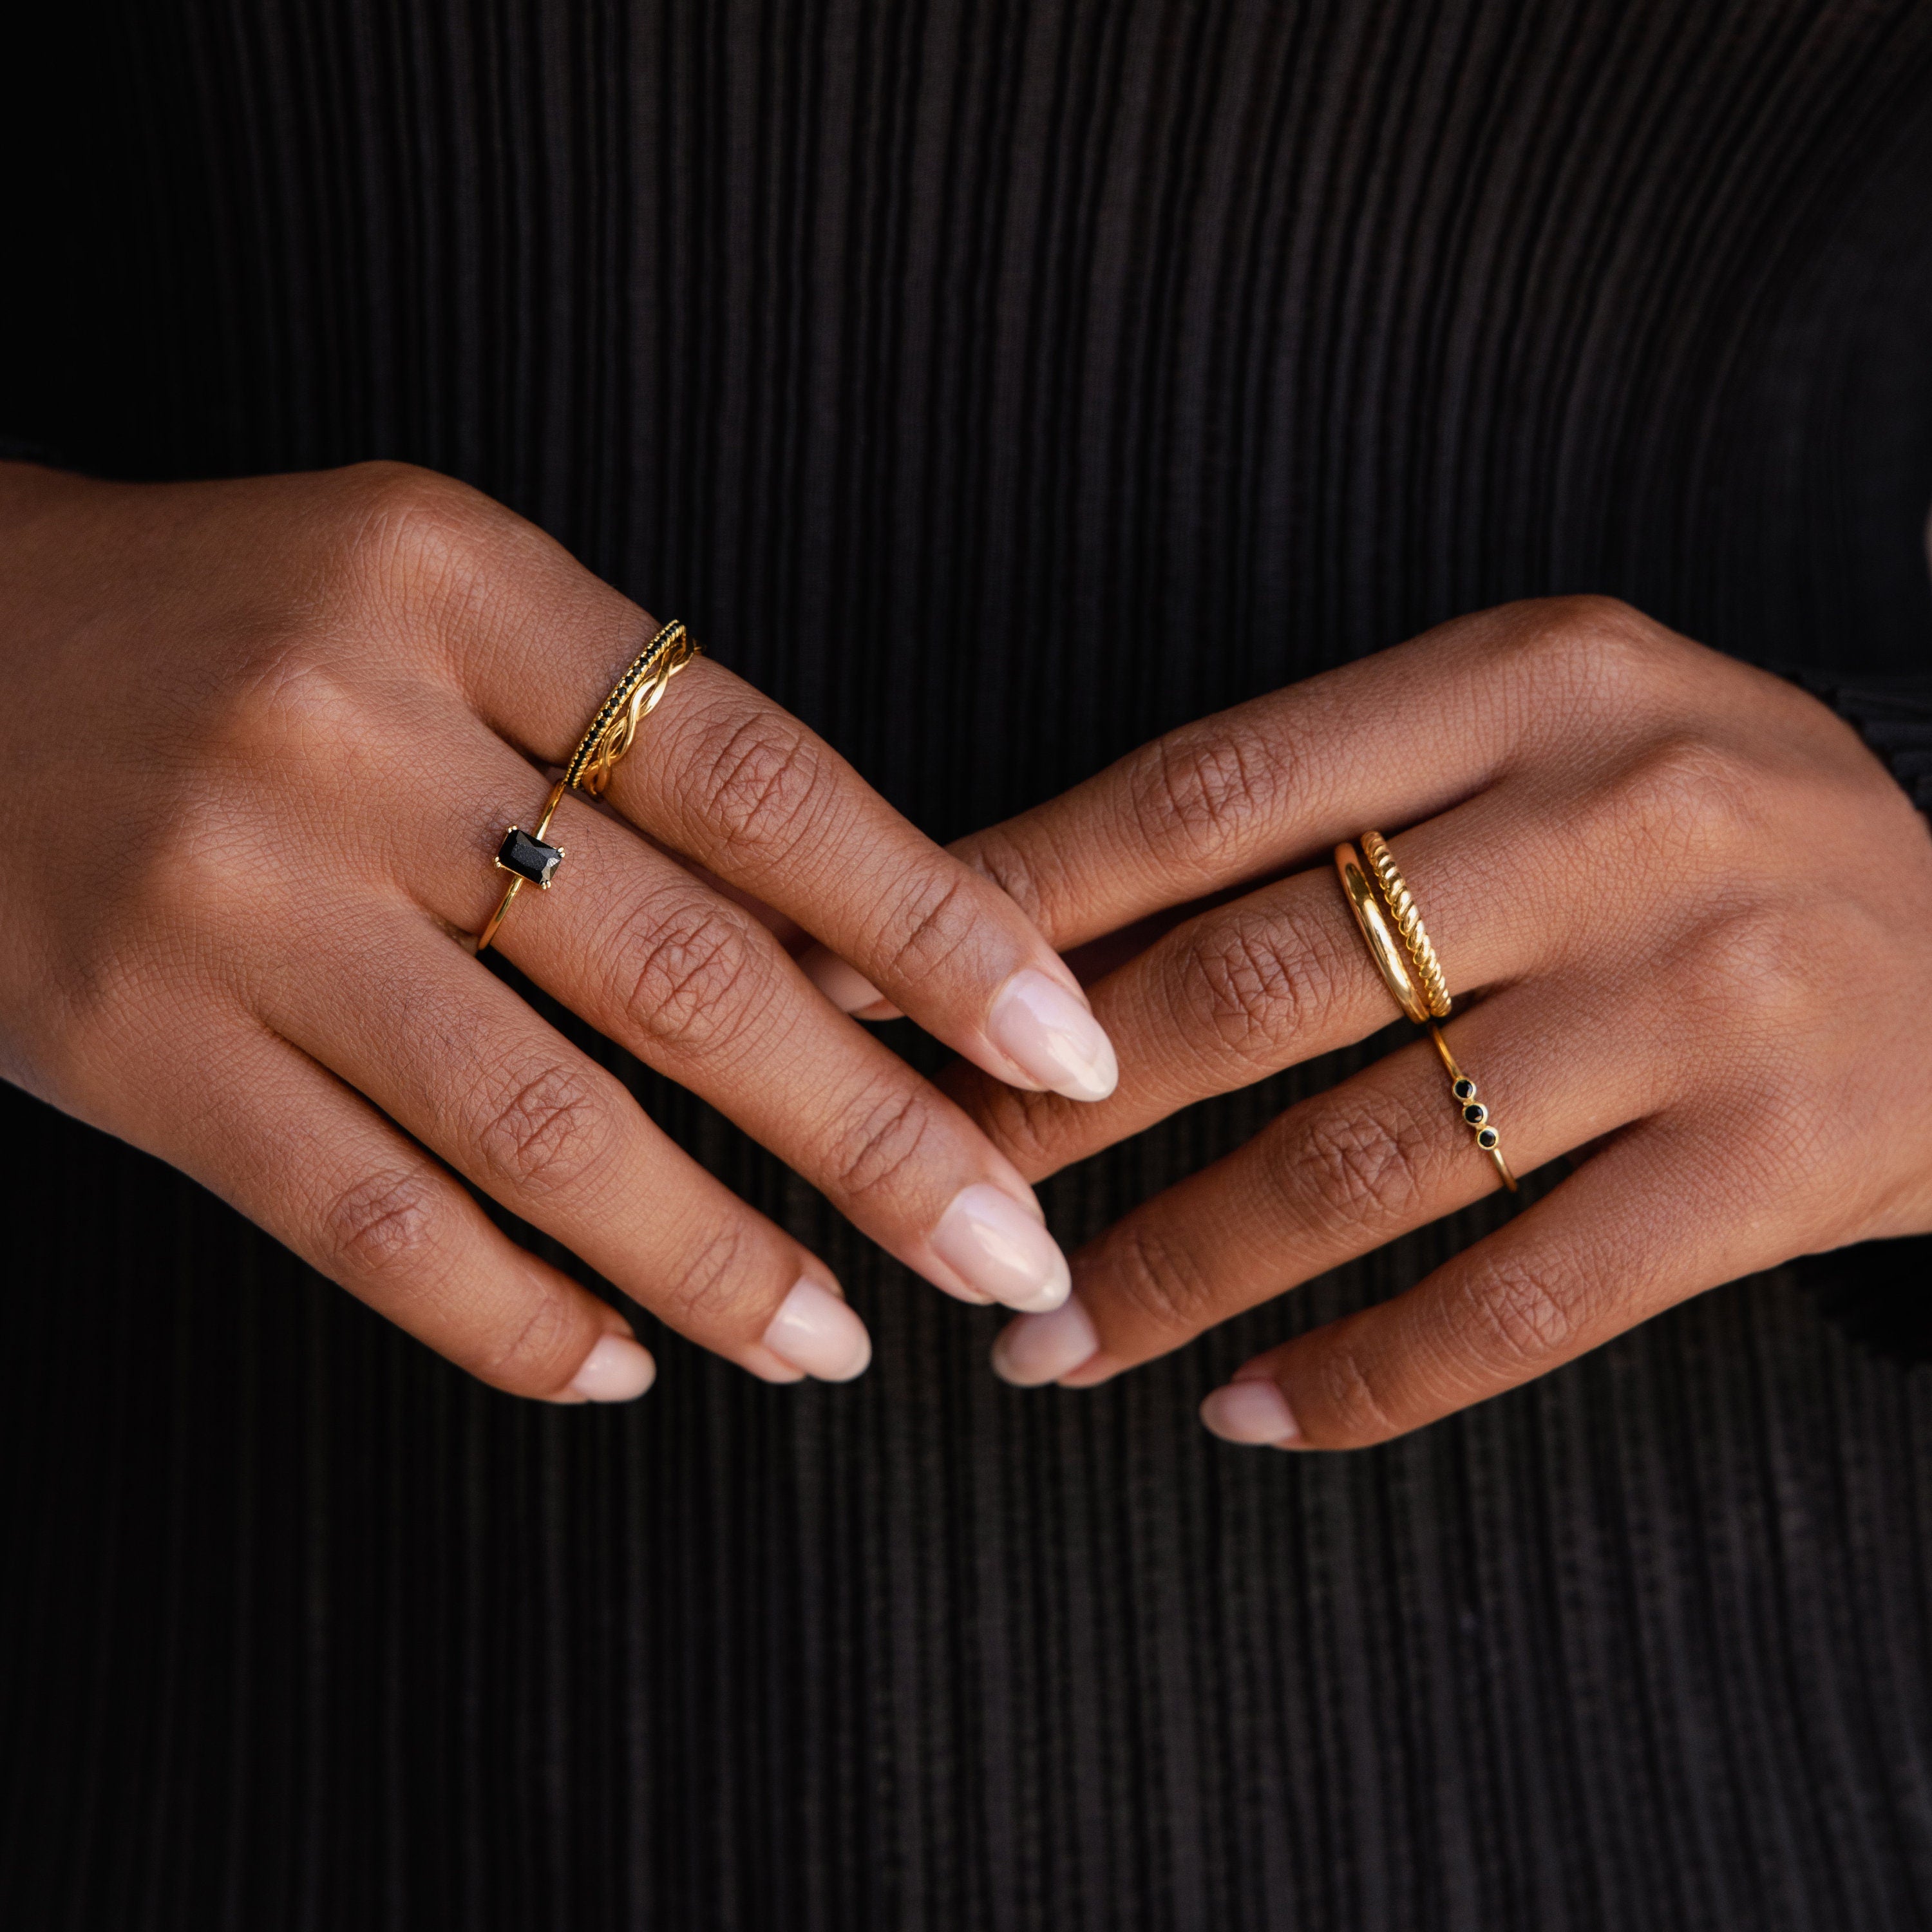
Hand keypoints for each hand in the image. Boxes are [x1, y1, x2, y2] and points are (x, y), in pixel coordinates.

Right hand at [0, 461, 1115, 1400]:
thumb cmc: (231, 634)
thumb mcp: (432, 615)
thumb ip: (622, 760)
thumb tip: (848, 963)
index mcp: (459, 587)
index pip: (766, 781)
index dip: (936, 929)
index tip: (1062, 1046)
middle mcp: (351, 735)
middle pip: (684, 973)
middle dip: (875, 1138)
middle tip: (1004, 1247)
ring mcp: (233, 900)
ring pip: (540, 1129)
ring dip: (716, 1260)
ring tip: (837, 1339)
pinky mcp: (132, 1050)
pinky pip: (368, 1225)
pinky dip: (515, 1316)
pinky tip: (621, 1366)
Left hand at [924, 597, 1931, 1445]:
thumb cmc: (1700, 835)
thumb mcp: (1539, 746)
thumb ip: (1331, 811)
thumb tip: (1055, 934)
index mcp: (1528, 676)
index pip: (1205, 794)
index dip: (1015, 904)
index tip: (868, 990)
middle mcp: (1619, 814)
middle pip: (1259, 979)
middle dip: (1058, 1107)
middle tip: (932, 1186)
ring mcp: (1714, 990)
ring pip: (1369, 1160)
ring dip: (1176, 1267)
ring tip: (1043, 1342)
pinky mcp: (1788, 1159)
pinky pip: (1524, 1300)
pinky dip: (1362, 1372)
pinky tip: (1241, 1410)